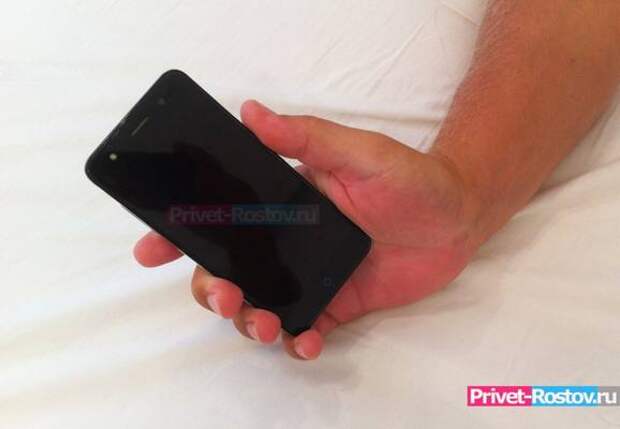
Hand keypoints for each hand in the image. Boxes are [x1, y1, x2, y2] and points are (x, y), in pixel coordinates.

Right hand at [134, 100, 481, 359]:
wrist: (457, 215)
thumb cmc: (409, 177)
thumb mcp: (358, 152)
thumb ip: (307, 137)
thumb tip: (250, 111)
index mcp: (281, 203)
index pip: (221, 217)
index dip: (180, 233)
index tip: (151, 250)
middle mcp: (286, 242)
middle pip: (228, 270)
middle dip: (211, 288)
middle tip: (224, 295)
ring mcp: (309, 275)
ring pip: (258, 304)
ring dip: (248, 320)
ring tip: (264, 324)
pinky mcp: (336, 303)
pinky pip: (305, 328)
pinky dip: (298, 342)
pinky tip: (306, 343)